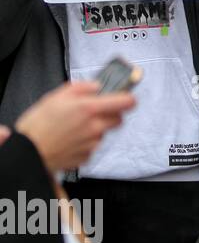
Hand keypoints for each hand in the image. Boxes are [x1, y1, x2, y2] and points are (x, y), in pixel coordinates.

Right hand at [15, 80, 135, 173]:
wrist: (27, 152)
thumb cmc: (38, 124)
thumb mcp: (55, 96)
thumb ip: (81, 87)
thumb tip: (96, 86)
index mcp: (90, 109)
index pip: (127, 102)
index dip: (127, 98)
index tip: (124, 97)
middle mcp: (95, 127)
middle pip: (119, 119)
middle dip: (110, 114)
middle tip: (94, 112)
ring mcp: (92, 143)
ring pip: (104, 133)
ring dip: (96, 129)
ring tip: (74, 128)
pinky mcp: (87, 156)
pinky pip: (93, 147)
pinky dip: (86, 143)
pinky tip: (70, 140)